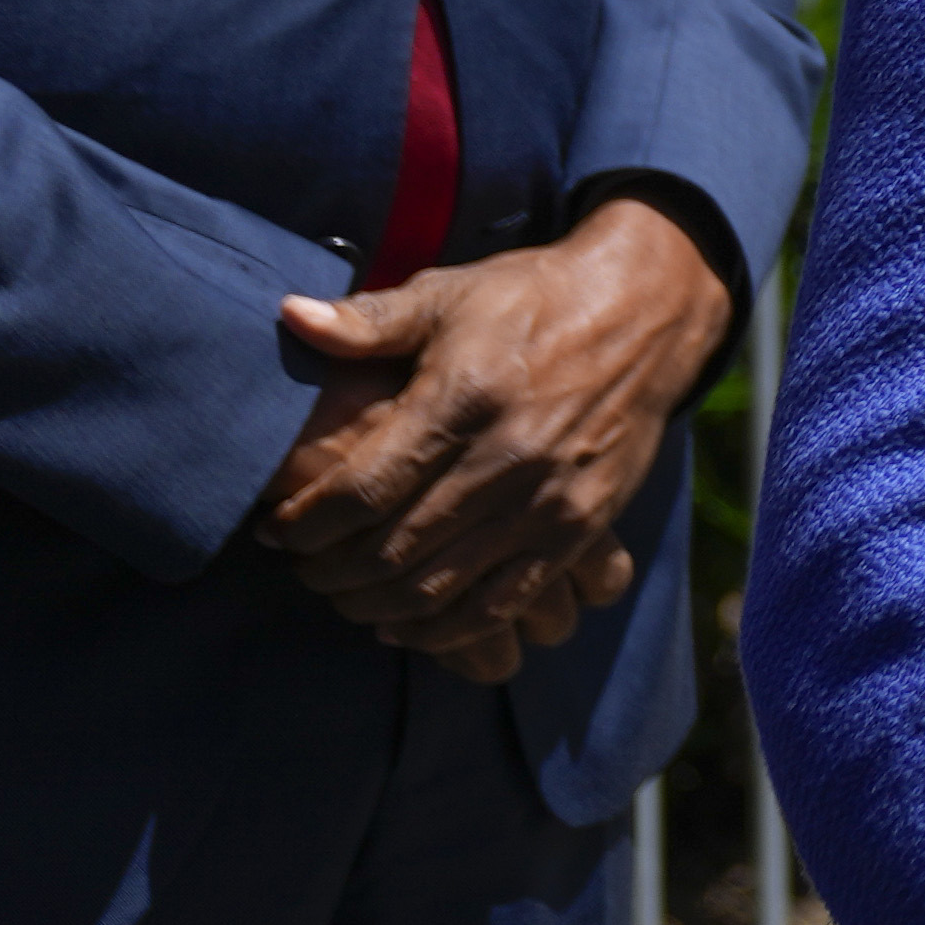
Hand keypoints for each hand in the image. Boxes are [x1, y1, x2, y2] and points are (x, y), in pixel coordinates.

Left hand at [262, 194, 738, 674]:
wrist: (649, 312)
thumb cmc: (534, 299)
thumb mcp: (450, 293)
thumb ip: (369, 321)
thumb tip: (289, 316)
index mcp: (465, 399)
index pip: (363, 490)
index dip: (306, 524)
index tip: (275, 532)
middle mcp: (506, 458)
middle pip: (392, 549)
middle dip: (330, 573)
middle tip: (301, 570)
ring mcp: (548, 501)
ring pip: (440, 588)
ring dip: (376, 607)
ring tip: (344, 596)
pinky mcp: (580, 529)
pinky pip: (501, 604)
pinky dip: (444, 630)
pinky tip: (406, 625)